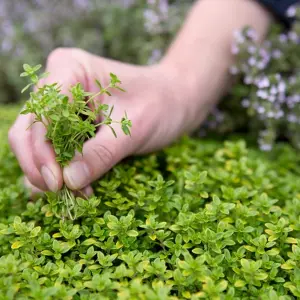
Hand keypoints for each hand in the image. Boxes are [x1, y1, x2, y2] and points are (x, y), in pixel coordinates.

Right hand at [9, 48, 198, 192]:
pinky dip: (62, 169)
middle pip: (29, 130)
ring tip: (74, 193)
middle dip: (40, 164)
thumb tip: (68, 181)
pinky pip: (55, 149)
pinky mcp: (72, 123)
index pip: (42, 115)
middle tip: (59, 192)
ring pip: (37, 143)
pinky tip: (78, 186)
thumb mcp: (133, 128)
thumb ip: (101, 153)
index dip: (43, 152)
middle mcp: (59, 84)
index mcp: (70, 69)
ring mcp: (64, 105)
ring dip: (50, 171)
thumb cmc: (161, 103)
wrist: (176, 100)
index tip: (58, 183)